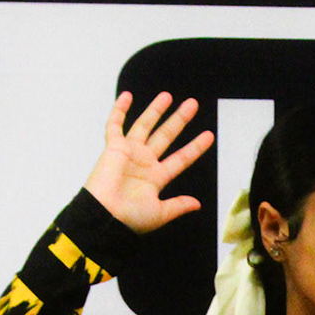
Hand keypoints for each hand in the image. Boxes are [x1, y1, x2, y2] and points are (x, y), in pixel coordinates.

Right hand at [82, 91, 214, 233]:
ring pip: (144, 126)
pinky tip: (127, 96)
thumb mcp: (160, 213)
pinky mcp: (113, 148)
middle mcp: (144, 162)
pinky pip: (114, 126)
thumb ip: (178, 206)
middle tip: (192, 104)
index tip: (209, 135)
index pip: (181, 158)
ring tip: (168, 96)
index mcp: (156, 178)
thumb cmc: (129, 218)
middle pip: (166, 136)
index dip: (195, 147)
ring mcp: (129, 153)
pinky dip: (119, 111)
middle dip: (179, 120)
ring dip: (156, 110)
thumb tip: (197, 204)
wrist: (105, 216)